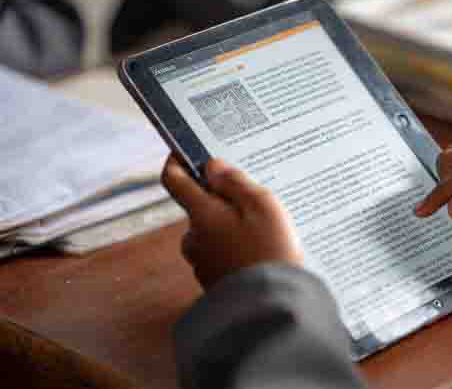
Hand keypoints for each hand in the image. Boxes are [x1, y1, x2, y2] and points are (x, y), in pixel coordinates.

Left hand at [161, 155, 302, 288]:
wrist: (273, 307)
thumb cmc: (271, 250)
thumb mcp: (262, 205)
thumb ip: (235, 182)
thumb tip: (212, 166)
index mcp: (202, 214)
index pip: (174, 179)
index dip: (177, 160)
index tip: (185, 149)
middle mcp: (194, 238)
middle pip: (198, 207)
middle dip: (220, 200)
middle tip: (252, 197)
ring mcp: (203, 262)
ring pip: (212, 233)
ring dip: (231, 227)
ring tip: (264, 231)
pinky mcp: (215, 282)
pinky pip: (222, 254)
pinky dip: (237, 249)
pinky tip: (262, 253)